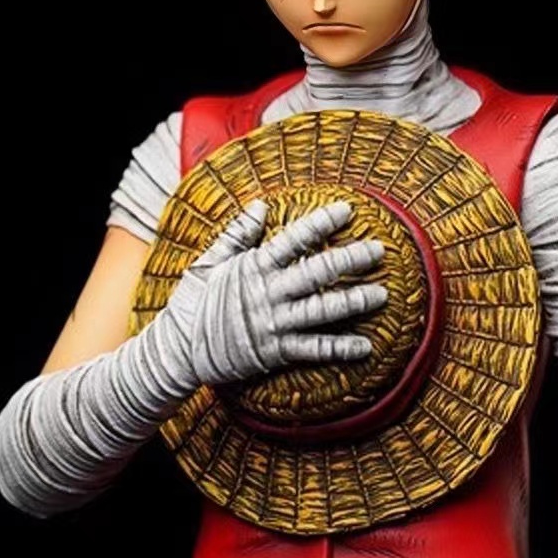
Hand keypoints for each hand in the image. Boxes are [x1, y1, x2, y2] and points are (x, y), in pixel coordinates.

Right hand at [154, 198, 386, 388]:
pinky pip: (314, 350)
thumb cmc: (192, 303)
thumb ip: (237, 234)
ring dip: (354, 302)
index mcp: (254, 266)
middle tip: (380, 250)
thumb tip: (260, 205)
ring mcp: (274, 323)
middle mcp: (269, 292)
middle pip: (318, 272)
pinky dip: (340, 348)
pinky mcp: (275, 352)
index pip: (294, 239)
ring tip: (383, 295)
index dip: (321, 223)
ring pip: (322, 310)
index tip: (348, 210)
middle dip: (351, 259)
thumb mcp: (209, 262)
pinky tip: (365, 346)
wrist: (174, 352)